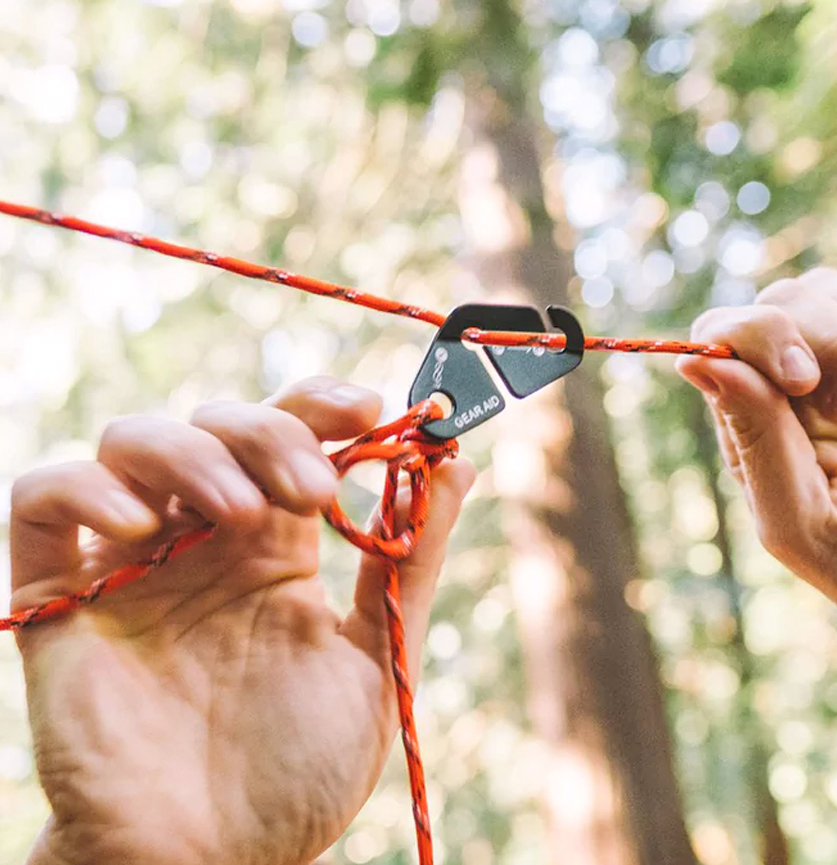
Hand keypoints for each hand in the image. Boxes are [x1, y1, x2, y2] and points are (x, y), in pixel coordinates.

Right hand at [11, 376, 474, 864]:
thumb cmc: (296, 772)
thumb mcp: (375, 657)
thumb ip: (410, 561)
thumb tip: (456, 464)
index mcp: (274, 545)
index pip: (288, 431)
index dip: (322, 402)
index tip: (369, 408)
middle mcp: (202, 538)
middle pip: (220, 422)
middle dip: (272, 434)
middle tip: (314, 491)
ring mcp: (130, 562)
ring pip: (137, 441)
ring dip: (196, 454)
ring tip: (242, 512)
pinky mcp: (60, 598)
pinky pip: (42, 501)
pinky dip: (85, 488)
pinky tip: (139, 526)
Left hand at [677, 269, 836, 858]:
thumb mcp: (804, 523)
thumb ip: (753, 440)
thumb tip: (693, 361)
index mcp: (757, 422)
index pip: (720, 338)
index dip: (752, 337)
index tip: (801, 381)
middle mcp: (798, 388)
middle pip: (778, 302)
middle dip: (816, 335)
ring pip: (833, 288)